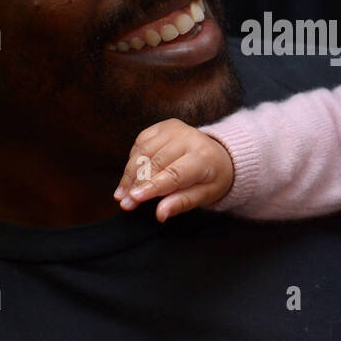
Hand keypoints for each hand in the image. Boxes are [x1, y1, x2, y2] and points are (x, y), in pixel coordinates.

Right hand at [112, 118, 234, 221]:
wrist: (219, 154)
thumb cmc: (212, 178)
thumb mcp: (205, 195)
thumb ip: (182, 203)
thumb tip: (160, 214)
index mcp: (204, 156)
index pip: (174, 173)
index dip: (153, 186)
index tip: (134, 198)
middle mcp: (188, 137)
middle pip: (155, 162)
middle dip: (137, 184)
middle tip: (125, 203)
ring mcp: (174, 129)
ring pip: (143, 152)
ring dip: (129, 174)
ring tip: (122, 194)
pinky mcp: (162, 126)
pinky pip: (140, 143)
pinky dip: (132, 160)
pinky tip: (130, 176)